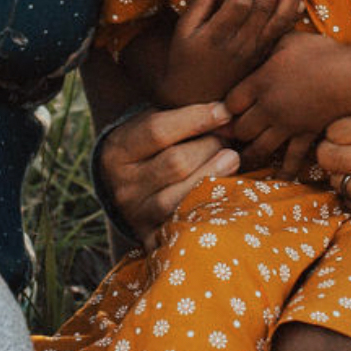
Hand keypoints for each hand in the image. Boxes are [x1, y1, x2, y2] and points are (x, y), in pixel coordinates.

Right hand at [97, 99, 239, 237]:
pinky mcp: (153, 239)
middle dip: (211, 146)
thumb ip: (180, 118)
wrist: (126, 192)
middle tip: (228, 139)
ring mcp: (137, 216)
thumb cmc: (149, 150)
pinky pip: (187, 225)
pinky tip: (225, 193)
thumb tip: (225, 114)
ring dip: (215, 174)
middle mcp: (123, 187)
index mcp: (118, 152)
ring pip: (182, 196)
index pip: (157, 131)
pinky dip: (210, 208)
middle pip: (176, 163)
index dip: (196, 118)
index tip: (225, 111)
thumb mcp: (150, 126)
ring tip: (232, 159)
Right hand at [165, 0, 308, 103]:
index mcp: (217, 36)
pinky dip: (293, 14)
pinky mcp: (263, 56)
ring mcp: (255, 52)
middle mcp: (240, 45)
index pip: (239, 3)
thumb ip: (202, 1)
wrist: (196, 97)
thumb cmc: (185, 58)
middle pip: (264, 7)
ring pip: (279, 20)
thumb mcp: (184, 29)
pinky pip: (282, 34)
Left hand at [225, 30, 350, 170]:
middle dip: (234, 133)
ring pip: (259, 148)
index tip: (225, 111)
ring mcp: (287, 125)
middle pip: (240, 129)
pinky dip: (285, 170)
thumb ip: (269, 42)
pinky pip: (292, 159)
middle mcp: (269, 107)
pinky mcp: (306, 136)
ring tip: (241, 161)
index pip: (229, 103)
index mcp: (260, 82)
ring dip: (249, 156)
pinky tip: (278, 178)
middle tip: (229, 137)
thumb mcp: (290, 40)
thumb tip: (257, 36)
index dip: (224, 109)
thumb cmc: (322, 53)